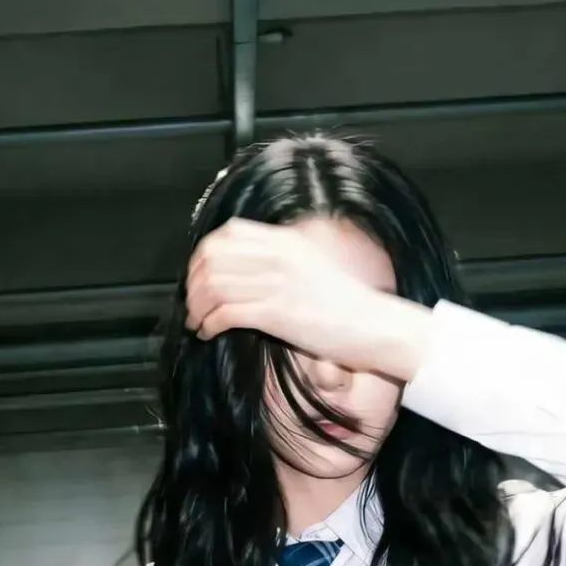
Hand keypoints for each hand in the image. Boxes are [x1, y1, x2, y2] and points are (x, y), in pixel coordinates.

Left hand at [185, 218, 428, 381]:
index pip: (228, 233)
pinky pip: (227, 312)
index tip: (199, 274)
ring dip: (198, 306)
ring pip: (215, 286)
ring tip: (198, 321)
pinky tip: (209, 332)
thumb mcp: (310, 265)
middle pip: (214, 258)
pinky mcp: (277, 313)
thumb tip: (245, 267)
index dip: (203, 254)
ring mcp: (277, 283)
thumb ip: (279, 259)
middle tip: (193, 302)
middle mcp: (278, 256)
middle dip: (194, 283)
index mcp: (285, 241)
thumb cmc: (345, 303)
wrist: (372, 325)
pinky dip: (210, 323)